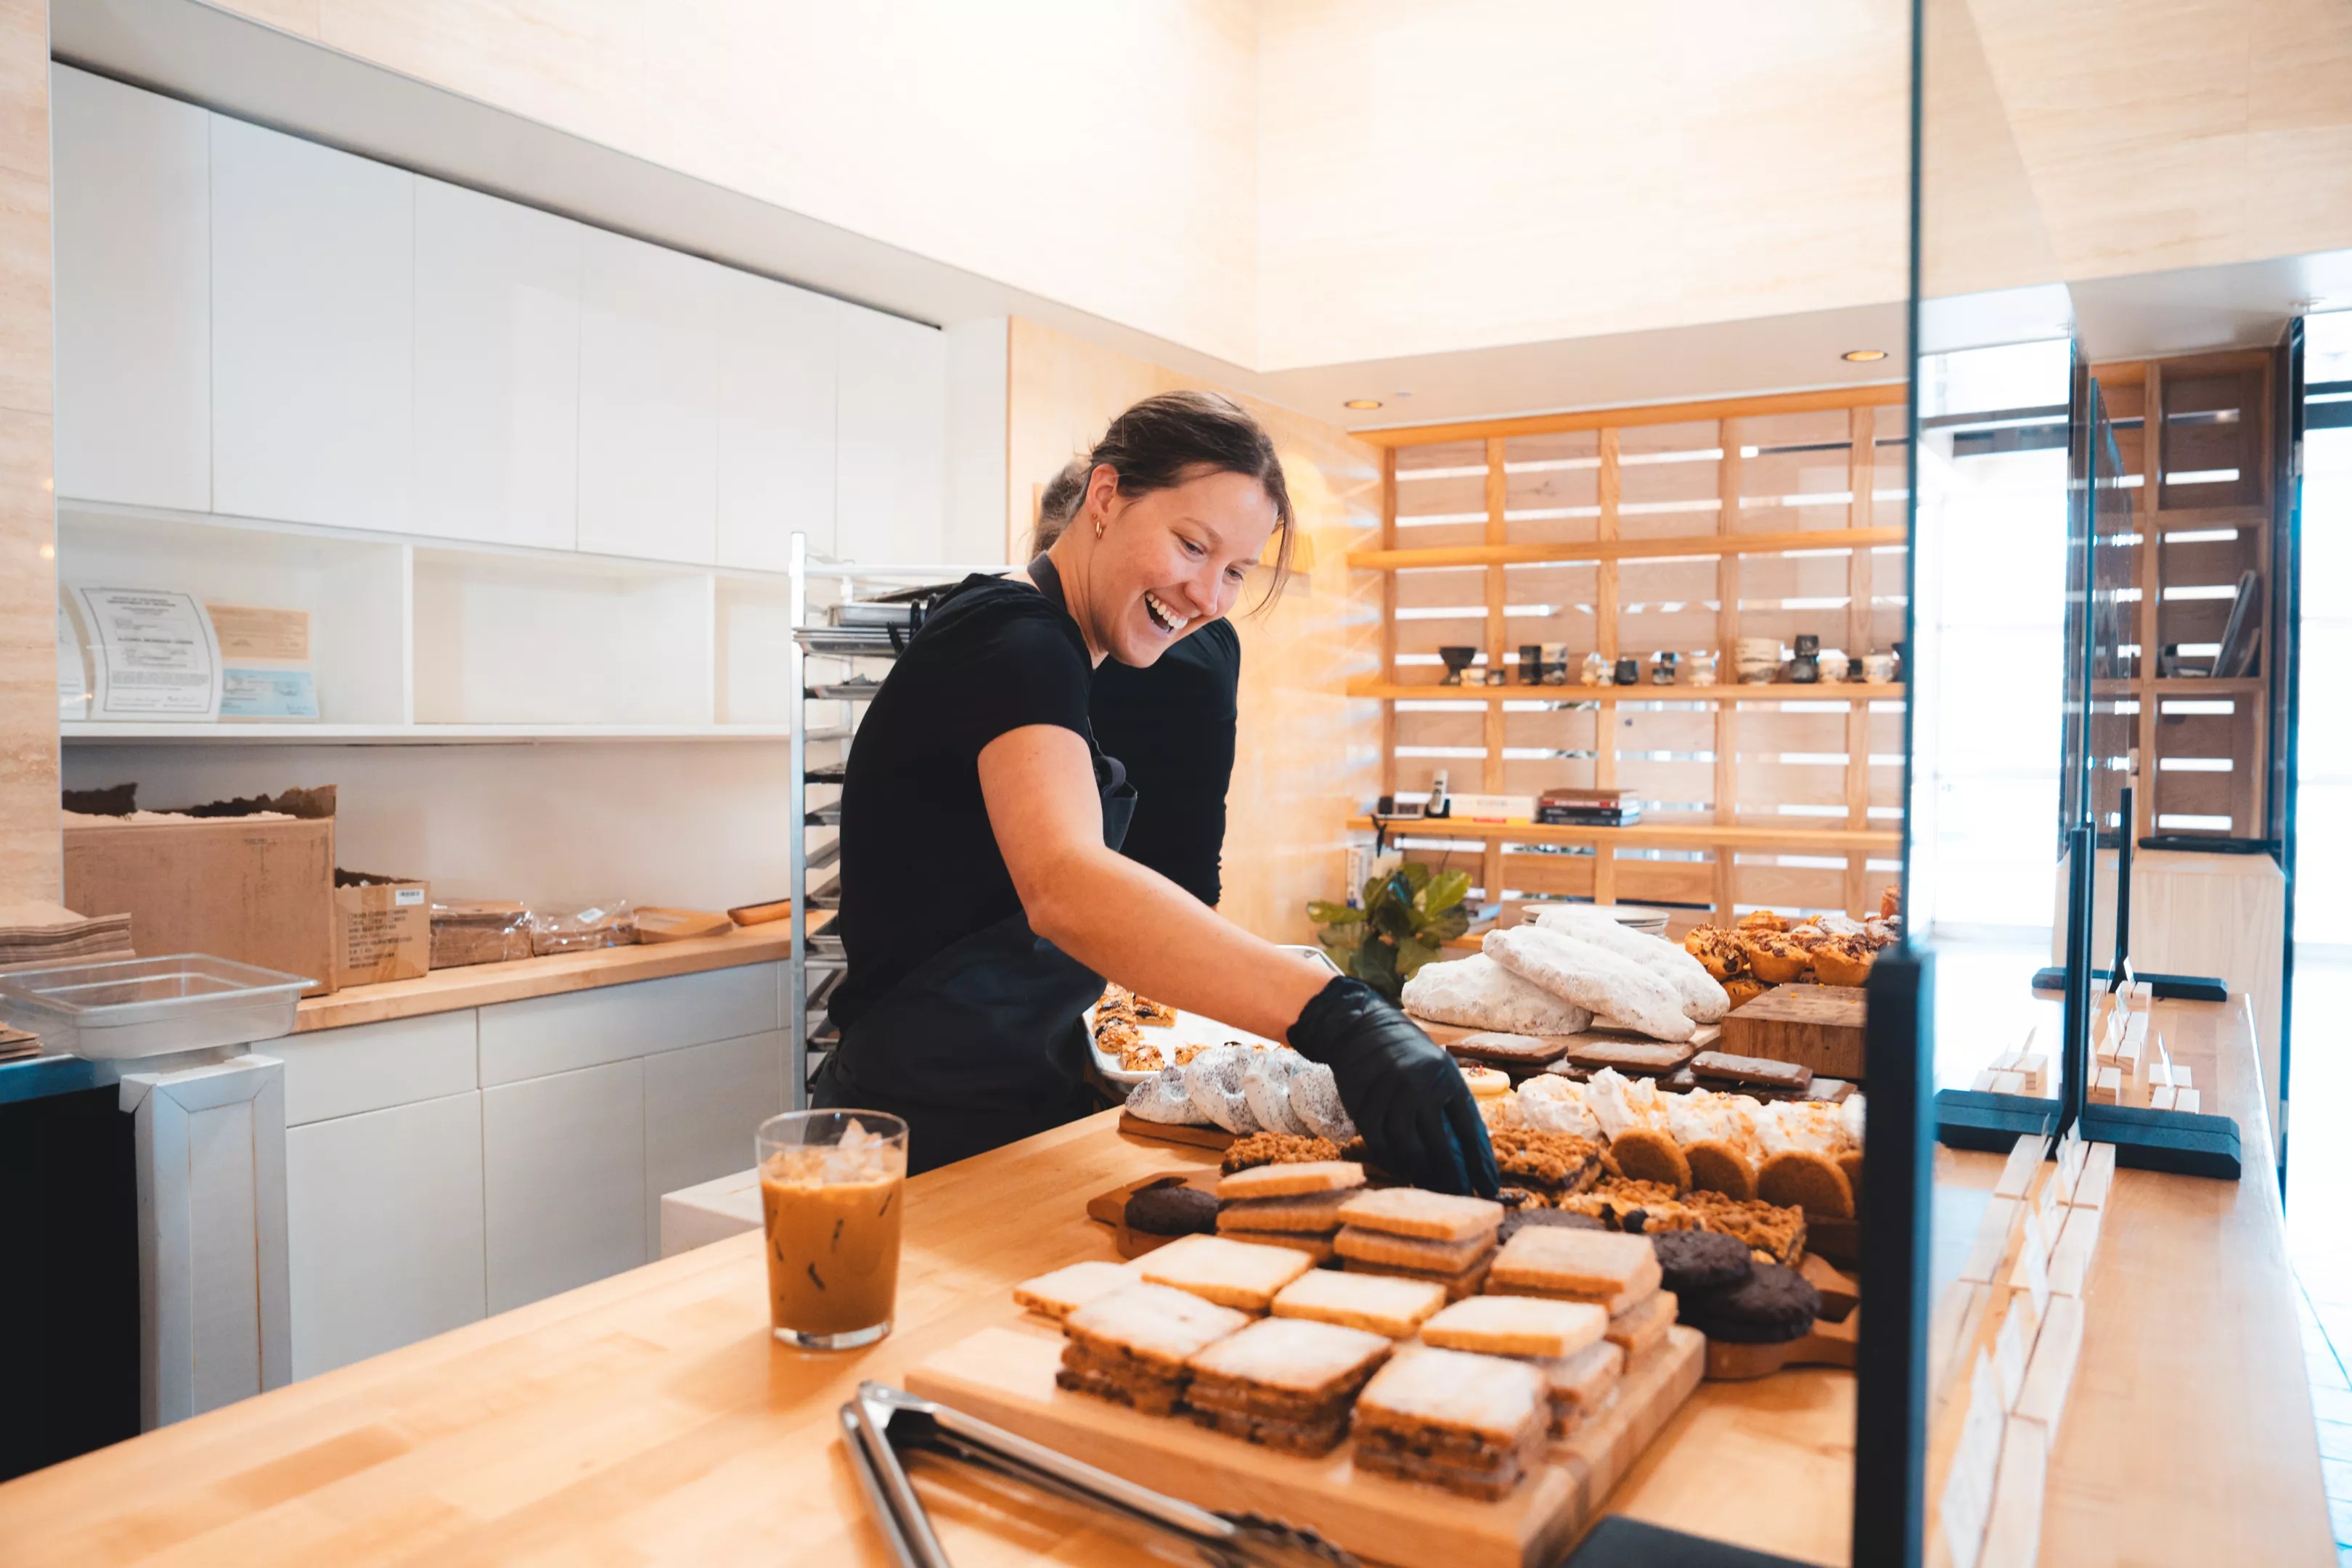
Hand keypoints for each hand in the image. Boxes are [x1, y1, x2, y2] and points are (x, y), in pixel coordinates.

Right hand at [1285, 977, 1500, 1197]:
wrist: (1361, 1028)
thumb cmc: (1409, 1052)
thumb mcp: (1439, 1066)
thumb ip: (1452, 1101)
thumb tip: (1471, 1149)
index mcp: (1445, 1077)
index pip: (1469, 1129)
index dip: (1481, 1163)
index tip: (1489, 1188)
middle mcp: (1419, 1088)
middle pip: (1441, 1147)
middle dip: (1455, 1179)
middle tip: (1462, 1199)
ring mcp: (1389, 1098)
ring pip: (1409, 1151)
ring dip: (1424, 1175)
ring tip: (1434, 1189)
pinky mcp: (1363, 1107)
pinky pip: (1381, 1146)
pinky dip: (1394, 1164)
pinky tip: (1404, 1172)